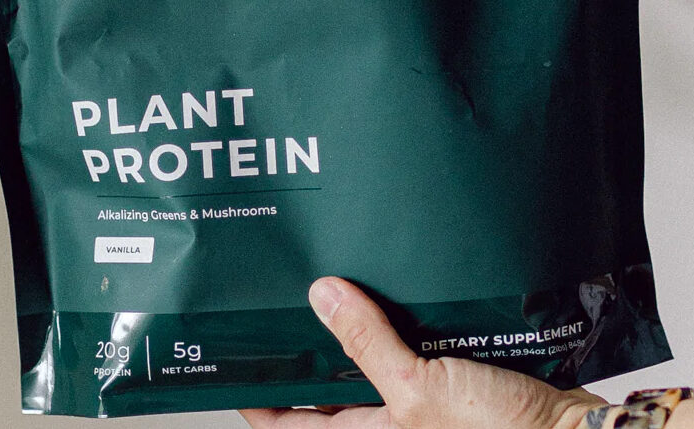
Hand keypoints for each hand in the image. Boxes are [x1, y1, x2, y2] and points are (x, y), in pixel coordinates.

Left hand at [241, 277, 602, 428]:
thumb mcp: (421, 388)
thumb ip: (369, 343)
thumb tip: (320, 295)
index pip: (297, 423)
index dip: (263, 394)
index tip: (237, 354)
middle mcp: (393, 427)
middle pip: (334, 393)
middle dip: (311, 350)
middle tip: (287, 297)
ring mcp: (424, 410)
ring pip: (374, 369)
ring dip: (357, 332)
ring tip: (335, 280)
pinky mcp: (456, 389)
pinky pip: (414, 355)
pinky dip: (401, 326)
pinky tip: (398, 290)